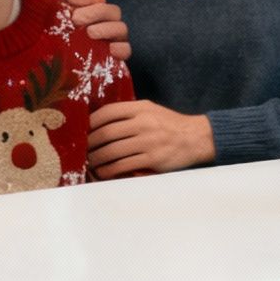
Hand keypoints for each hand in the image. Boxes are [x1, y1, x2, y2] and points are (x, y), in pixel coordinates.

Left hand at [48, 0, 130, 60]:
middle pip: (112, 10)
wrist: (52, 71)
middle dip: (95, 12)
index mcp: (92, 12)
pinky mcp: (116, 59)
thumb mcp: (51, 18)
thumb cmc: (54, 39)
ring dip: (106, 28)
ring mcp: (113, 41)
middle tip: (76, 19)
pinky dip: (121, 48)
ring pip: (121, 28)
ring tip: (90, 33)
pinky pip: (126, 50)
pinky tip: (109, 50)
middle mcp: (106, 24)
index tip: (71, 0)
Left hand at [87, 100, 211, 175]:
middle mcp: (143, 122)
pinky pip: (123, 165)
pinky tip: (103, 172)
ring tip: (90, 163)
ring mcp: (148, 141)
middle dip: (90, 144)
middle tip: (82, 150)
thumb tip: (101, 122)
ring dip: (97, 159)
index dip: (91, 122)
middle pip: (106, 133)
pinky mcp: (152, 159)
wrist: (196, 137)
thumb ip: (130, 113)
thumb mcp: (151, 110)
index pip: (108, 112)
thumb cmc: (170, 124)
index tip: (83, 131)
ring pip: (112, 151)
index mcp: (141, 108)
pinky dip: (109, 170)